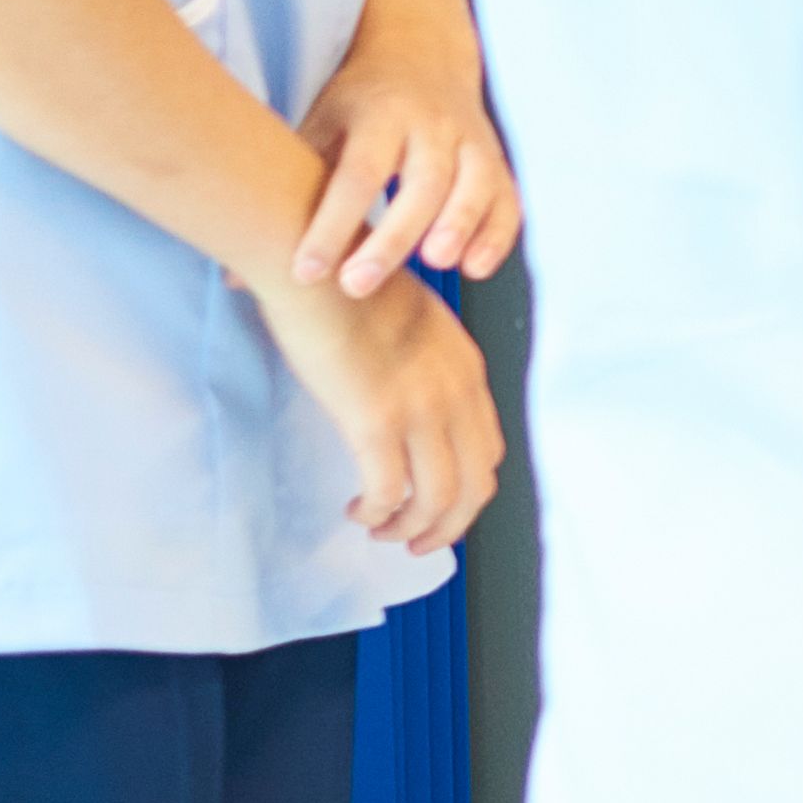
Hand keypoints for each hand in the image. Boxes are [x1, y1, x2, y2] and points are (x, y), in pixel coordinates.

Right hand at [259, 269, 501, 553]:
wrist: (314, 259)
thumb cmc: (348, 287)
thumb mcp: (414, 324)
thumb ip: (425, 365)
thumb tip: (409, 406)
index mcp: (467, 369)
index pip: (489, 452)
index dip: (466, 491)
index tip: (436, 508)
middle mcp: (456, 391)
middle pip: (474, 487)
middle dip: (446, 526)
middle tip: (413, 542)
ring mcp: (419, 405)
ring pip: (436, 500)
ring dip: (409, 529)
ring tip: (378, 529)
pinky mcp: (374, 418)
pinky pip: (389, 492)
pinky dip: (377, 512)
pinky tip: (356, 509)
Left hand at [295, 28, 521, 295]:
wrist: (422, 54)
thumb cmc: (358, 108)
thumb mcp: (319, 128)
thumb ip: (287, 195)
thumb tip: (232, 275)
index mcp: (378, 115)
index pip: (355, 174)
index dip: (333, 224)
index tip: (305, 272)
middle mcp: (431, 124)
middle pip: (420, 183)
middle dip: (392, 236)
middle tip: (357, 285)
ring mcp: (471, 140)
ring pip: (474, 184)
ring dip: (458, 224)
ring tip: (436, 265)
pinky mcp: (496, 161)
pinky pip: (507, 200)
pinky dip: (496, 234)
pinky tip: (474, 269)